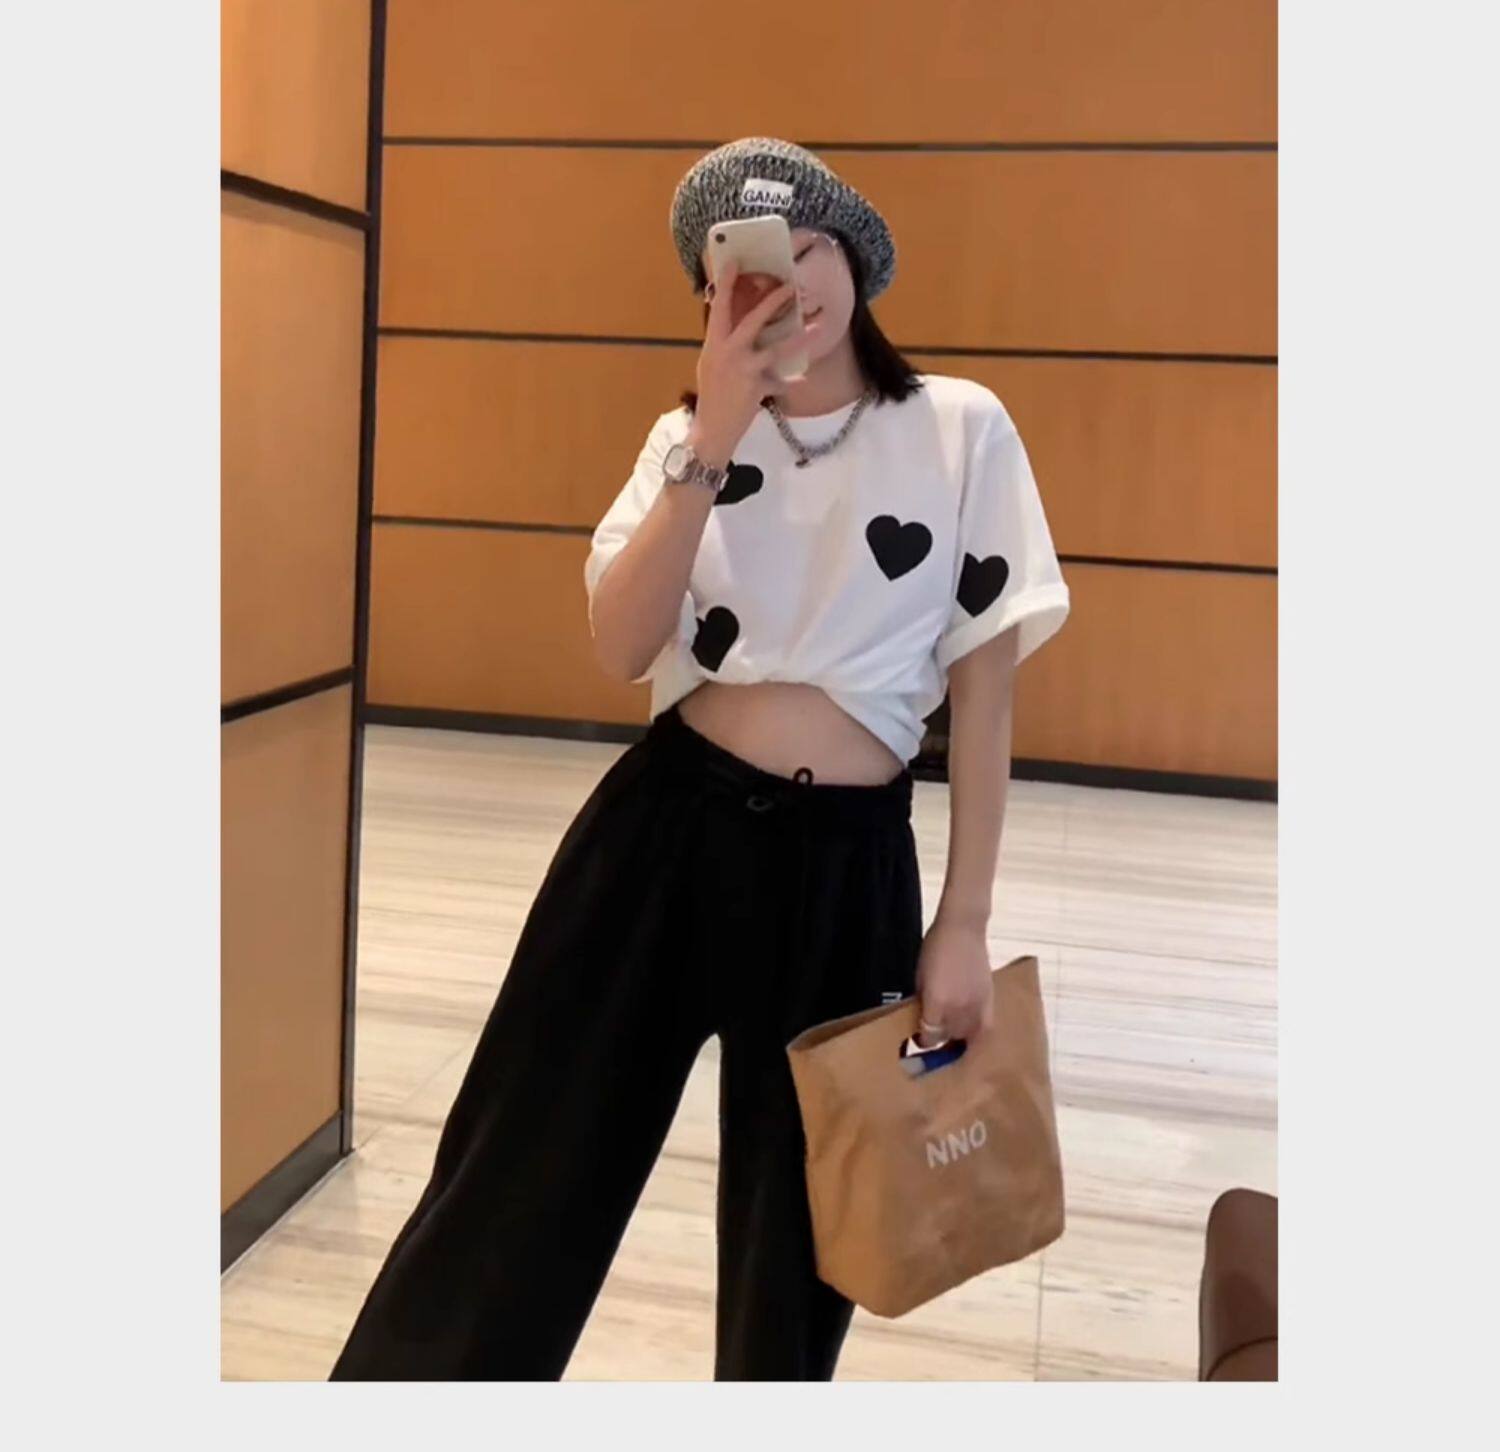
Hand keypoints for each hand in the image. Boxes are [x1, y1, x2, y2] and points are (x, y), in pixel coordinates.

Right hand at [690, 258, 810, 462]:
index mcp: (714, 343)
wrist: (712, 429)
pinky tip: (802, 380)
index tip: (734, 262)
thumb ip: (724, 344)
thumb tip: (738, 324)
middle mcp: (728, 353)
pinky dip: (790, 382)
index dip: (725, 284)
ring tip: (818, 327)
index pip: (719, 308)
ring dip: (800, 338)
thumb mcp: (712, 364)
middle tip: (792, 286)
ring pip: (776, 349)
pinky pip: (780, 382)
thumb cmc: (712, 394)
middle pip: (754, 320)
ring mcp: (743, 370)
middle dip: (774, 301)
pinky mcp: (757, 388)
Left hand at [913, 917, 994, 1047]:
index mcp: (937, 1002)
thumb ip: (923, 1002)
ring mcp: (977, 1005)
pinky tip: (971, 1032)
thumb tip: (923, 1019)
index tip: (919, 1038)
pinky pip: (986, 1027)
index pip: (930, 1036)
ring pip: (968, 1036)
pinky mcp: (990, 999)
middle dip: (939, 1038)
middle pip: (949, 1038)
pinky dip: (977, 1033)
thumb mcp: (920, 977)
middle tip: (933, 1032)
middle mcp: (958, 1009)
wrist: (962, 929)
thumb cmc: (935, 948)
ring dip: (958, 1037)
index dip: (923, 1040)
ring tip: (951, 1032)